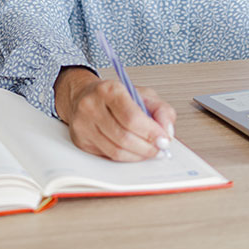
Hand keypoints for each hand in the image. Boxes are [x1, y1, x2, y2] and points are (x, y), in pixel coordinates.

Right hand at [53, 67, 175, 161]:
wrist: (85, 95)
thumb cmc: (115, 96)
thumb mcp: (143, 94)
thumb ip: (161, 110)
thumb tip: (167, 132)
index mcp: (109, 90)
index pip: (132, 118)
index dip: (151, 133)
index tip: (163, 140)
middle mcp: (91, 106)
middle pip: (124, 137)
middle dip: (147, 148)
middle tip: (158, 149)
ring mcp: (83, 125)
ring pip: (116, 151)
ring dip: (138, 155)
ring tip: (148, 151)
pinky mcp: (80, 140)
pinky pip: (107, 156)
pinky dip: (125, 158)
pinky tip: (133, 151)